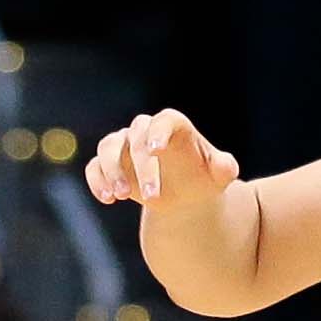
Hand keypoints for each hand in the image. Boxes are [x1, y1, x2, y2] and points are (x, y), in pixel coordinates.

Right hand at [84, 107, 239, 208]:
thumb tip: (225, 167)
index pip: (164, 120)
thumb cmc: (202, 178)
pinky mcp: (107, 165)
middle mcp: (144, 130)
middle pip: (136, 139)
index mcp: (173, 126)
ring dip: (112, 170)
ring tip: (121, 196)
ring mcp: (123, 146)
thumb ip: (224, 168)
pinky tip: (107, 199)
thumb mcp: (219, 175)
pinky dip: (96, 180)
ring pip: (108, 147)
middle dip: (143, 168)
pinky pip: (94, 166)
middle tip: (153, 198)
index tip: (158, 149)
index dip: (159, 132)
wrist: (184, 193)